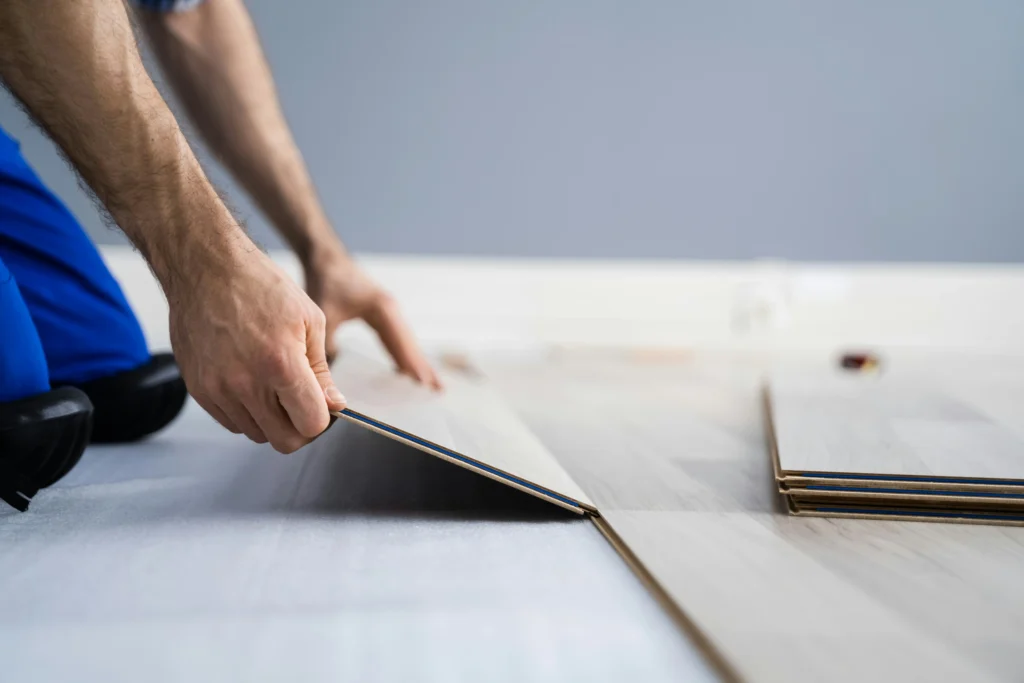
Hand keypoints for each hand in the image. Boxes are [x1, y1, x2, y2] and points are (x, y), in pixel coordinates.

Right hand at [168, 244, 346, 452]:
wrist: (206, 267)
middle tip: (303, 403)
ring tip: (275, 385)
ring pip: (257, 434)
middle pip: (284, 440)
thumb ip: (322, 371)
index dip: (322, 419)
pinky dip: (247, 412)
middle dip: (300, 427)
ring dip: (272, 419)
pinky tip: (252, 382)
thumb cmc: (259, 285)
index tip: (323, 406)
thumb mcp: (309, 320)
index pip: (311, 425)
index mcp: (281, 364)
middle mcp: (246, 383)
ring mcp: (218, 389)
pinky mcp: (198, 389)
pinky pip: (231, 422)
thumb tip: (333, 404)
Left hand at [304, 246, 441, 389]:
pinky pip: (398, 337)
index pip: (401, 344)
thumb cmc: (326, 282)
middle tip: (436, 390)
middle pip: (410, 344)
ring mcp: (389, 310)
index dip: (412, 365)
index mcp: (383, 310)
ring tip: (430, 384)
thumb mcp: (326, 315)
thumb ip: (330, 345)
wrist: (326, 258)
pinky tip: (405, 368)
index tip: (423, 384)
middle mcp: (391, 310)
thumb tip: (330, 375)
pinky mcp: (383, 311)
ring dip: (417, 361)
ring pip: (406, 341)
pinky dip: (405, 353)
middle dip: (422, 367)